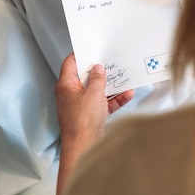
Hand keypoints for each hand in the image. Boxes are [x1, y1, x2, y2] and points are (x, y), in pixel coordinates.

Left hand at [55, 53, 133, 194]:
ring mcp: (81, 106)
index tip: (92, 48)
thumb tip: (98, 68)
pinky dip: (114, 99)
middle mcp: (71, 94)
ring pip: (96, 91)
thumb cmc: (82, 121)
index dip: (81, 54)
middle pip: (85, 77)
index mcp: (66, 86)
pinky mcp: (90, 116)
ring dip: (110, 85)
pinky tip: (127, 94)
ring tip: (124, 77)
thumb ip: (97, 78)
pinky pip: (103, 104)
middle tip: (112, 61)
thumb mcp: (93, 93)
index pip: (70, 63)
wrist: (83, 147)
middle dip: (100, 71)